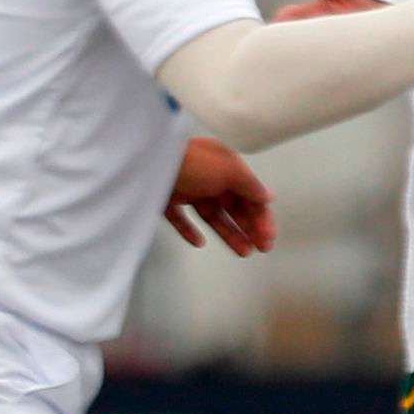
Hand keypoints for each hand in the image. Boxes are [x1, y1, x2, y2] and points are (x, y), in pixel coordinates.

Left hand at [167, 136, 273, 254]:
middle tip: (260, 248)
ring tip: (242, 251)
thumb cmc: (190, 162)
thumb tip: (267, 196)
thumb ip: (250, 185)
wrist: (146, 161)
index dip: (262, 218)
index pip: (251, 195)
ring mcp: (187, 188)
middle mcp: (208, 177)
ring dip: (229, 233)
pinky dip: (190, 231)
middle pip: (234, 207)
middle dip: (249, 228)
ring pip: (212, 216)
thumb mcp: (229, 170)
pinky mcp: (166, 199)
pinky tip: (199, 242)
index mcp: (226, 167)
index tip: (267, 238)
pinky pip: (180, 218)